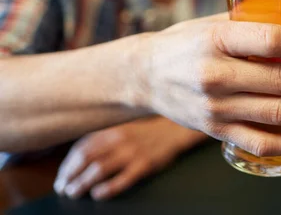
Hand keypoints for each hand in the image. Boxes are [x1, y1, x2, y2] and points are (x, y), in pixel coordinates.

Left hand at [53, 117, 204, 200]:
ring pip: (99, 169)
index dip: (68, 164)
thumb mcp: (123, 129)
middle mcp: (119, 139)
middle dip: (70, 175)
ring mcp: (132, 152)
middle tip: (63, 188)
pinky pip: (122, 179)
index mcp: (112, 130)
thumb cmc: (146, 133)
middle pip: (86, 159)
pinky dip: (107, 188)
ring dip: (82, 183)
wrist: (174, 131)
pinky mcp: (144, 165)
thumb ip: (103, 139)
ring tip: (74, 192)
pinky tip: (98, 194)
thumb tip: (78, 157)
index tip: (61, 176)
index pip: (82, 147)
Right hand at [128, 14, 280, 157]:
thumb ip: (250, 22)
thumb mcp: (212, 23)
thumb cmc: (184, 44)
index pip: (273, 40)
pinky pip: (262, 143)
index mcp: (217, 40)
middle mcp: (215, 75)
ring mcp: (216, 107)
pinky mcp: (216, 131)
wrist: (145, 76)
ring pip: (279, 113)